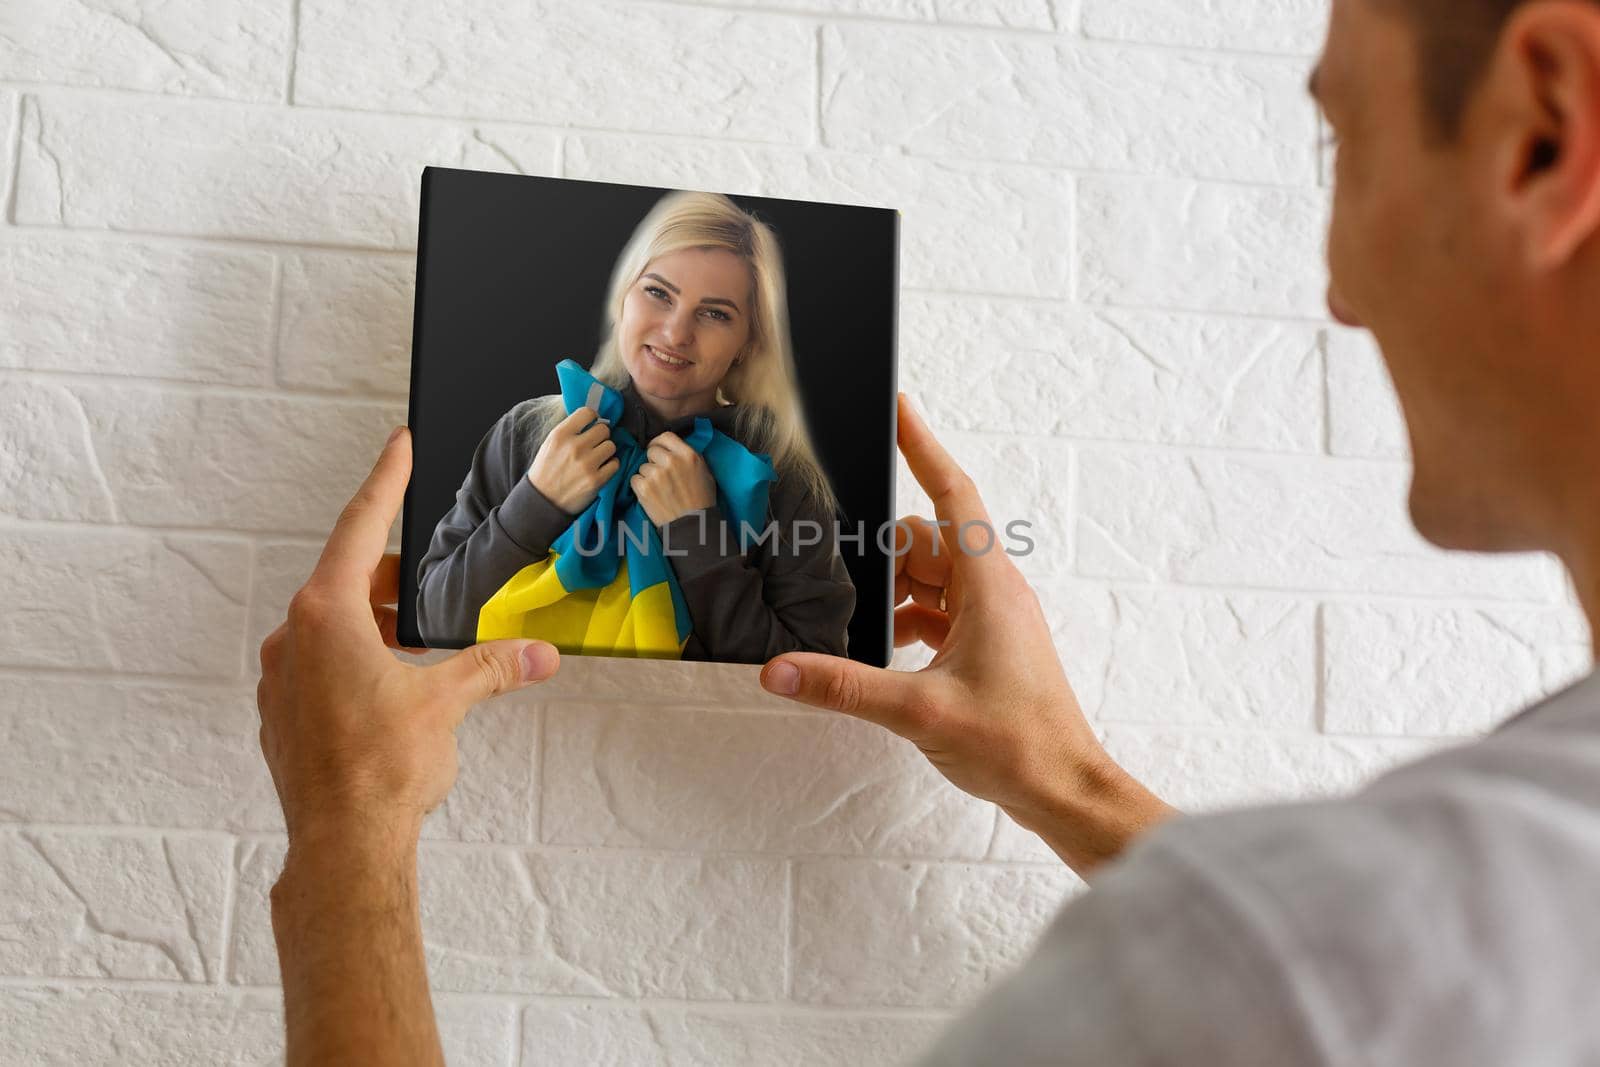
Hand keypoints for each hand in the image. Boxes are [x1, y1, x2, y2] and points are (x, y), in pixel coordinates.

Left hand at [257, 426, 561, 851]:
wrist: (342, 848)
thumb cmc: (382, 770)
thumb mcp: (448, 701)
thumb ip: (494, 666)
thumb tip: (538, 654)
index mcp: (327, 615)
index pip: (361, 525)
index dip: (387, 480)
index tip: (398, 444)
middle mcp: (293, 639)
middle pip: (347, 581)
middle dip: (393, 580)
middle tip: (431, 589)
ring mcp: (281, 681)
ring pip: (333, 630)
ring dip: (375, 628)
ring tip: (420, 650)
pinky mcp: (281, 719)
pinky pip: (320, 670)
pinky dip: (355, 665)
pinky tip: (390, 694)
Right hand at [527, 406, 618, 514]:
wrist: (542, 500)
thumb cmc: (546, 470)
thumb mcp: (550, 443)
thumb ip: (570, 430)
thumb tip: (593, 419)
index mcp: (560, 434)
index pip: (587, 413)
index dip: (593, 418)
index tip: (592, 424)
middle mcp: (574, 447)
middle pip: (604, 429)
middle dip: (601, 436)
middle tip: (594, 445)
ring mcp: (586, 464)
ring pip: (611, 446)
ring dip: (606, 451)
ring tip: (596, 458)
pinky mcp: (596, 480)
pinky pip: (615, 464)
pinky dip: (610, 466)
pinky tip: (600, 469)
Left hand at [632, 430, 716, 526]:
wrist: (693, 525)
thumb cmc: (702, 500)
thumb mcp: (705, 471)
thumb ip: (689, 456)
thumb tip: (674, 448)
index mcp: (688, 455)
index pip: (665, 436)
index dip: (660, 444)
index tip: (659, 451)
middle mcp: (671, 461)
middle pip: (651, 450)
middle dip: (654, 461)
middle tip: (660, 474)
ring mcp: (656, 475)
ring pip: (643, 466)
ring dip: (648, 476)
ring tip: (660, 489)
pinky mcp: (644, 488)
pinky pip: (635, 479)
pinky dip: (640, 486)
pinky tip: (652, 495)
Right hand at [757, 395, 1174, 876]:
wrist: (1065, 789)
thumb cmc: (1018, 744)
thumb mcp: (919, 711)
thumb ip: (843, 686)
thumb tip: (780, 670)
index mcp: (988, 584)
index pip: (952, 492)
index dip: (922, 445)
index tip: (898, 405)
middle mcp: (994, 590)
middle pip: (926, 539)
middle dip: (879, 553)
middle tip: (831, 569)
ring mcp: (992, 617)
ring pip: (930, 576)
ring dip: (891, 592)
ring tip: (851, 621)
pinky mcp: (987, 645)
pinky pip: (938, 610)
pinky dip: (906, 620)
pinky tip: (878, 650)